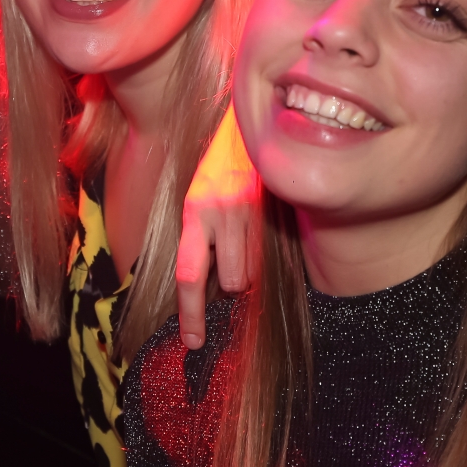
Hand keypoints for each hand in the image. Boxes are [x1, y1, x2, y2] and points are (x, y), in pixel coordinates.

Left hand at [175, 104, 258, 349]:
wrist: (246, 125)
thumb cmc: (217, 169)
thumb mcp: (197, 199)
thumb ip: (200, 237)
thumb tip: (204, 288)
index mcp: (194, 213)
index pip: (189, 274)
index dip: (191, 314)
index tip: (193, 342)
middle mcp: (221, 212)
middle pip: (230, 281)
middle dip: (230, 285)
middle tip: (228, 262)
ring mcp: (253, 210)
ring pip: (254, 271)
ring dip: (248, 270)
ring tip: (243, 241)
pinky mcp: (277, 206)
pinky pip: (271, 253)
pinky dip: (264, 255)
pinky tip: (259, 232)